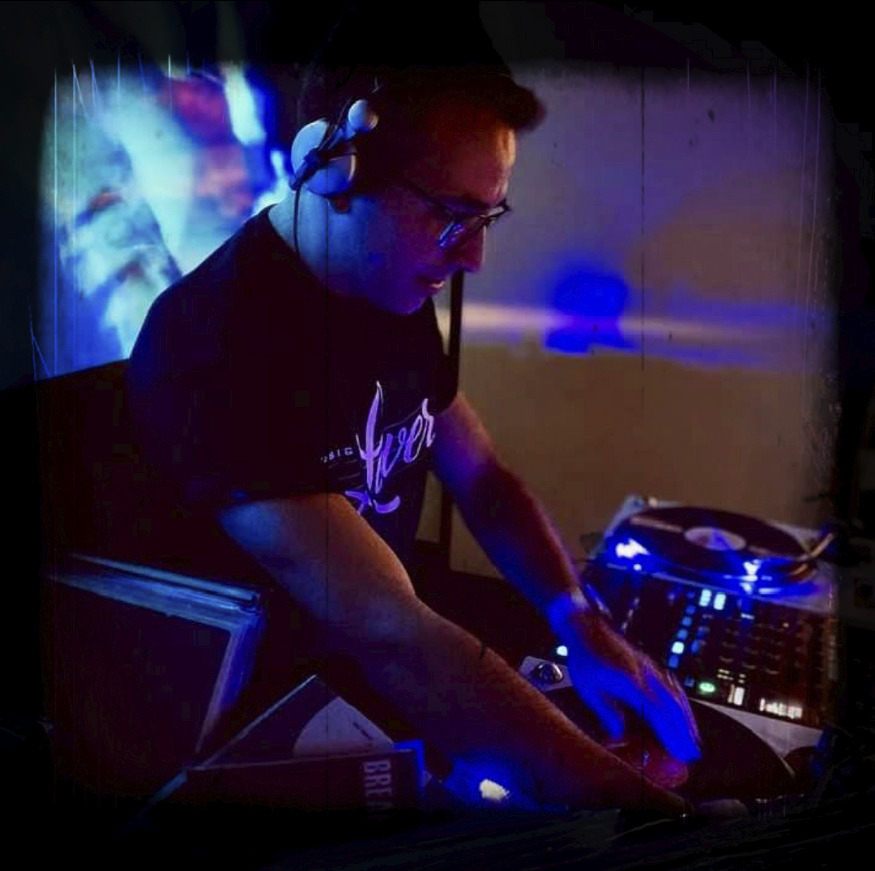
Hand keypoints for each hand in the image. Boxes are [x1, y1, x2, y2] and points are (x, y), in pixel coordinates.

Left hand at [553, 600, 700, 773]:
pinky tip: (682, 711)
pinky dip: (680, 701)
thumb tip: (620, 733)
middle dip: (684, 731)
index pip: (657, 712)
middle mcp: (645, 673)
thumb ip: (607, 711)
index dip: (671, 733)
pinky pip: (671, 684)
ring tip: (693, 738)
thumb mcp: (589, 688)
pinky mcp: (649, 664)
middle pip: (672, 705)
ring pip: (675, 695)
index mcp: (631, 681)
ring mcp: (649, 667)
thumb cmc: (585, 657)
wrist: (587, 626)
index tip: (680, 751)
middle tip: (693, 753)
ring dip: (686, 718)